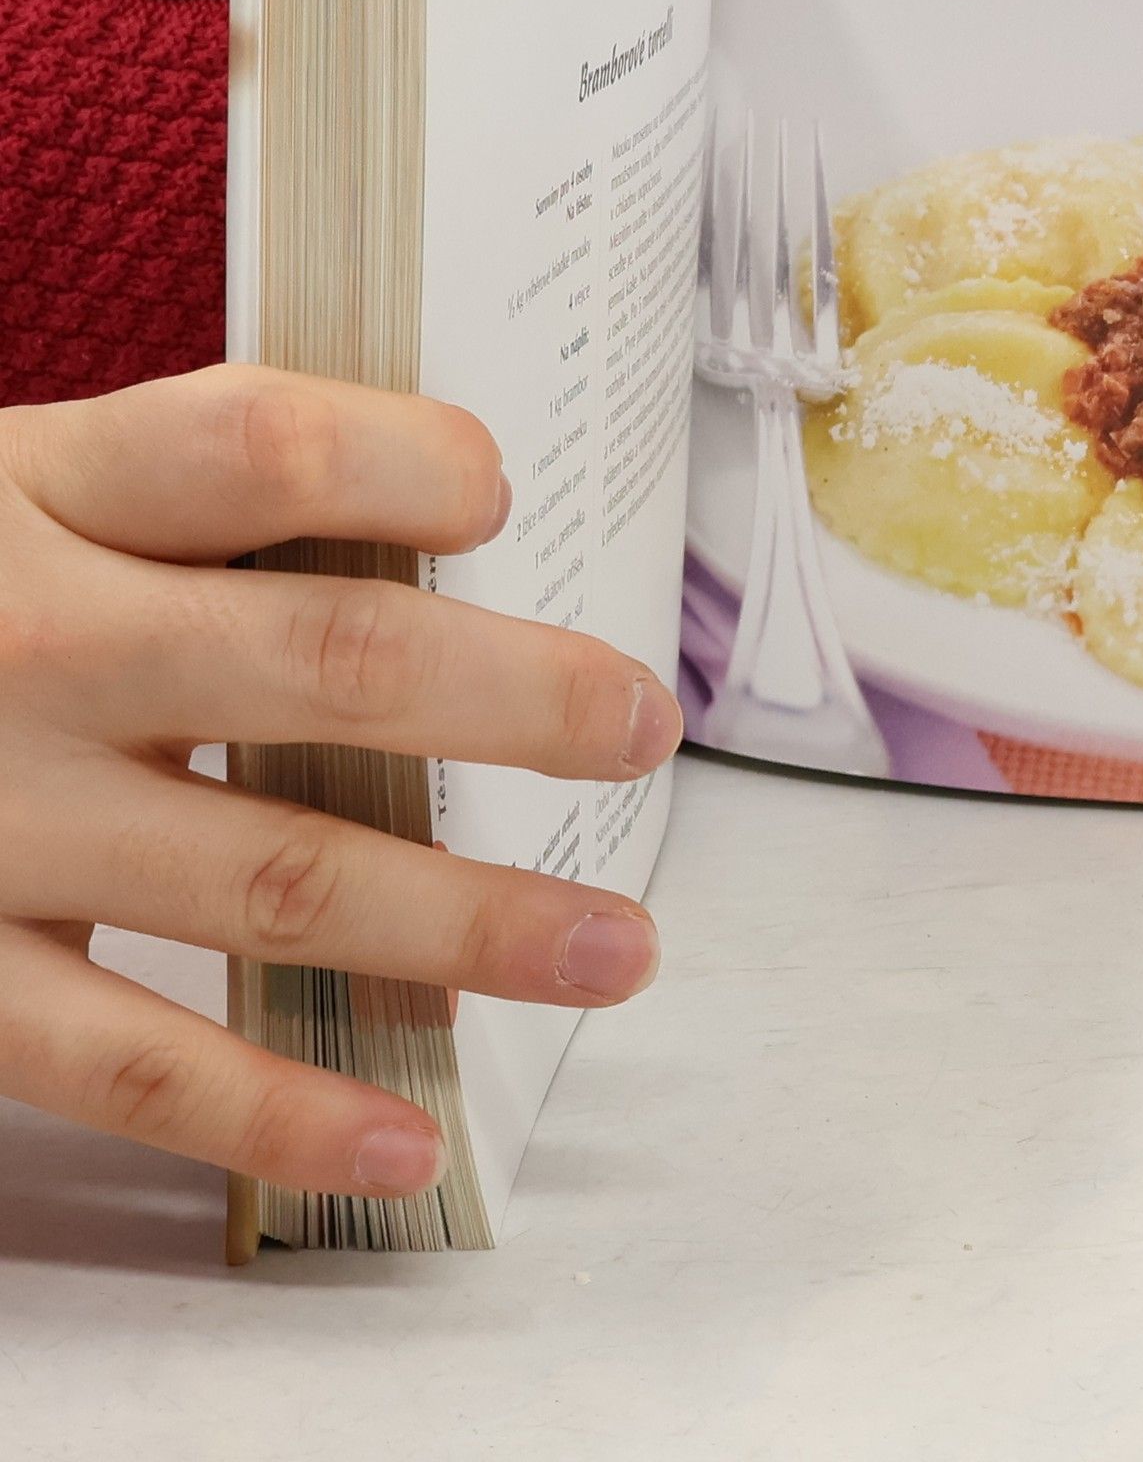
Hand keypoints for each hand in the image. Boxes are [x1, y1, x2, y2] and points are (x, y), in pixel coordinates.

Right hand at [0, 366, 681, 1197]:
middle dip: (515, 701)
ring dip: (466, 923)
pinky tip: (402, 1133)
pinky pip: (128, 1060)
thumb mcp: (22, 491)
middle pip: (322, 662)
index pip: (256, 447)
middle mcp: (28, 646)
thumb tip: (440, 532)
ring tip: (611, 951)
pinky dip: (274, 1110)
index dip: (402, 461)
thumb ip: (191, 505)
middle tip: (642, 726)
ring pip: (270, 875)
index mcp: (43, 490)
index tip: (498, 494)